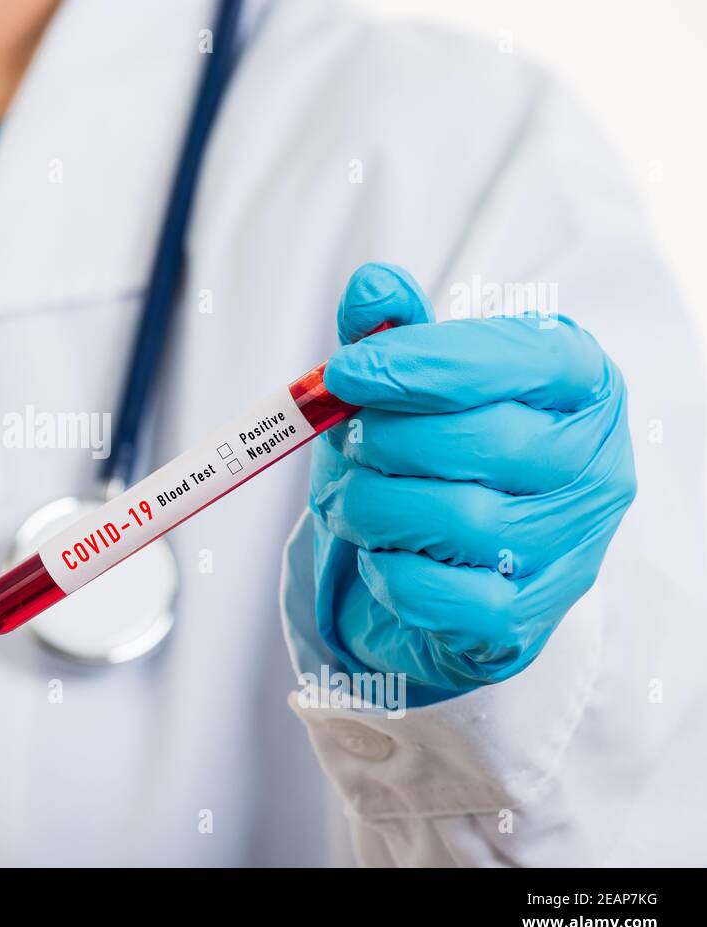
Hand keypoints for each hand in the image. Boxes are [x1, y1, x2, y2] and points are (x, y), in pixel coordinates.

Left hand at [309, 263, 635, 699]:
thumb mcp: (411, 384)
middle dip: (386, 440)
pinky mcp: (524, 622)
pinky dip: (388, 572)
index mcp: (580, 388)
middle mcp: (594, 467)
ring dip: (373, 505)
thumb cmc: (433, 455)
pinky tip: (379, 554)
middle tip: (346, 443)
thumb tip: (372, 289)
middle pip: (484, 441)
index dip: (419, 364)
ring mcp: (569, 551)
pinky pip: (441, 595)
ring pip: (459, 520)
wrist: (448, 567)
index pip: (515, 361)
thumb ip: (391, 332)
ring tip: (348, 498)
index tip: (346, 370)